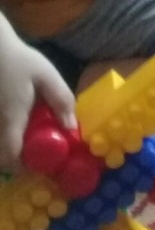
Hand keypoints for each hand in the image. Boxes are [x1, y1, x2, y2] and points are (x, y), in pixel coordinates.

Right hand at [0, 26, 75, 170]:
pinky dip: (4, 136)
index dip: (23, 169)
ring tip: (25, 138)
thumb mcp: (46, 75)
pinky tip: (15, 125)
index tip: (38, 166)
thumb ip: (60, 100)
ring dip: (8, 148)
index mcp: (11, 118)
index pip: (11, 158)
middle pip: (0, 157)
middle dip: (15, 161)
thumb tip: (72, 128)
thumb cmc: (19, 60)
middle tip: (34, 152)